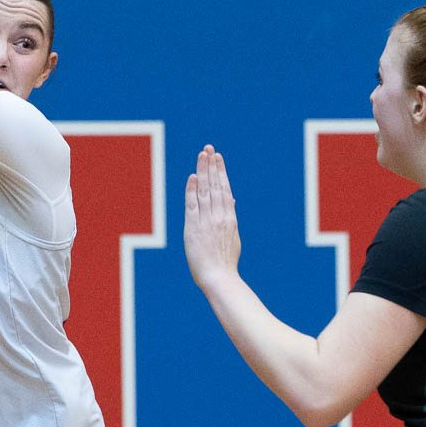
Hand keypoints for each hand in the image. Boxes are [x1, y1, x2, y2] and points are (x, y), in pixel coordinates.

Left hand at [184, 145, 242, 288]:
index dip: (221, 172)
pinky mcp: (194, 228)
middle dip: (212, 165)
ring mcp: (207, 221)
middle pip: (215, 185)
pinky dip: (192, 190)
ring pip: (205, 191)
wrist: (219, 278)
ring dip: (203, 172)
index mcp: (230, 218)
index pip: (224, 189)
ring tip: (202, 155)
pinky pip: (193, 205)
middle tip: (209, 148)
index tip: (218, 158)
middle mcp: (219, 216)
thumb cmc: (225, 263)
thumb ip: (230, 218)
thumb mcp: (233, 237)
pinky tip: (193, 176)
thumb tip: (231, 201)